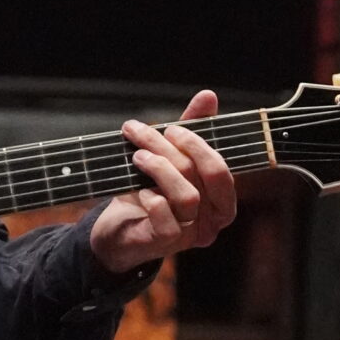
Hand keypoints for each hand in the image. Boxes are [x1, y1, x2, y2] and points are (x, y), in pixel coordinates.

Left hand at [89, 91, 238, 277]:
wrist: (117, 228)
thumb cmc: (149, 190)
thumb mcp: (169, 158)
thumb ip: (191, 129)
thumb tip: (208, 96)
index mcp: (219, 198)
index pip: (222, 170)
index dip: (198, 145)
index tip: (170, 128)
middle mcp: (212, 220)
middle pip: (205, 178)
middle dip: (175, 149)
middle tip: (144, 134)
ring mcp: (190, 234)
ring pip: (188, 197)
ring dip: (160, 169)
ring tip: (136, 156)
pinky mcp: (165, 243)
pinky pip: (167, 220)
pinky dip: (151, 198)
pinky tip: (138, 189)